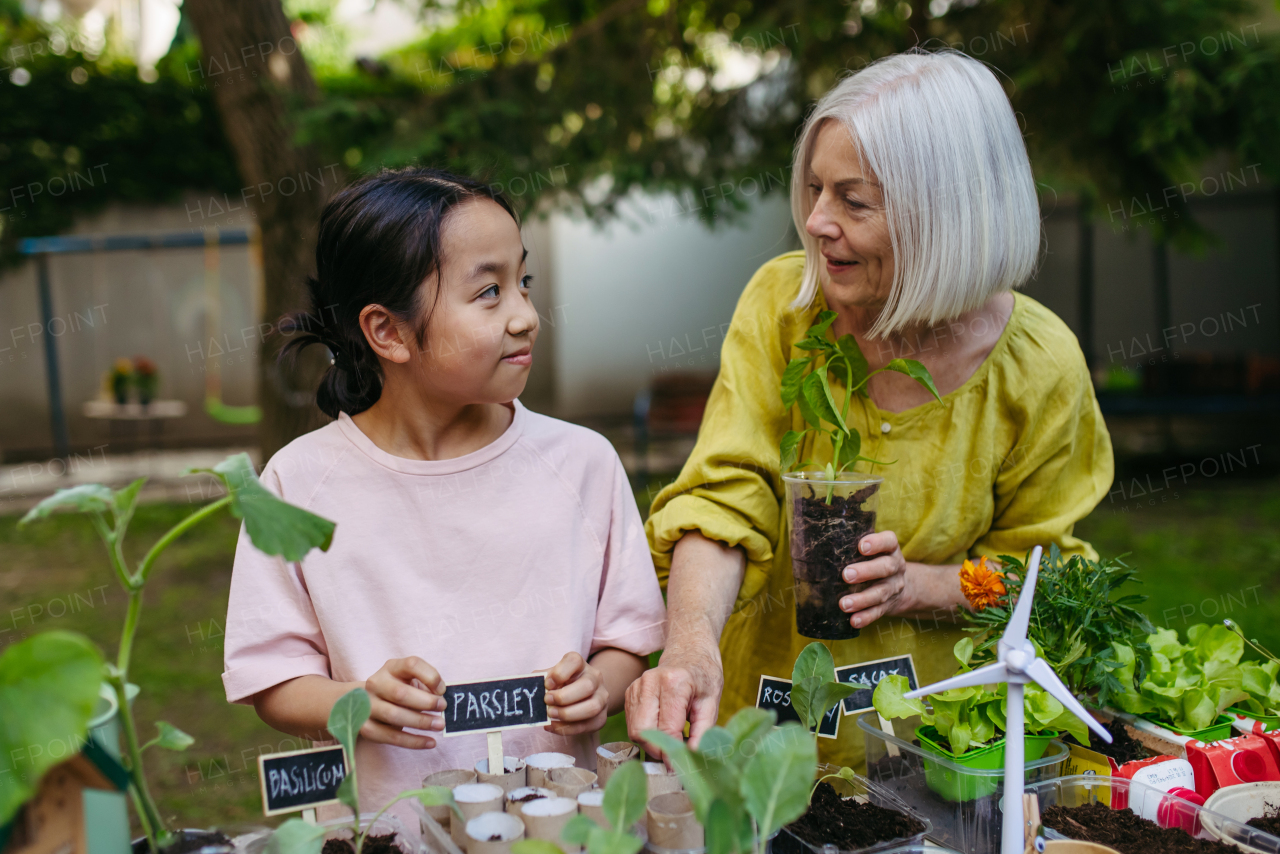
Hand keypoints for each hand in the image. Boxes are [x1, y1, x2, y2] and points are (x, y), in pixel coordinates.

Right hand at [359, 657, 445, 747]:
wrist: (366, 702)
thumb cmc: (398, 690)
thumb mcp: (411, 680)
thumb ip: (426, 685)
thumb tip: (440, 698)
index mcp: (391, 667)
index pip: (411, 664)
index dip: (430, 676)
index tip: (442, 690)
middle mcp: (376, 683)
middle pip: (400, 693)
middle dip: (426, 702)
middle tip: (442, 708)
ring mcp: (367, 705)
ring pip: (394, 716)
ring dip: (420, 722)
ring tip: (439, 725)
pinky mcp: (365, 727)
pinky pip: (390, 737)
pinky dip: (413, 741)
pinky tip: (430, 742)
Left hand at [544, 652, 607, 735]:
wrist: (584, 694)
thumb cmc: (562, 684)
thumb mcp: (552, 677)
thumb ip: (541, 680)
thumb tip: (532, 689)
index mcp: (580, 665)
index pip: (574, 661)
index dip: (559, 673)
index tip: (547, 684)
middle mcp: (595, 678)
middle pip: (587, 686)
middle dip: (564, 697)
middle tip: (547, 701)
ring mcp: (601, 698)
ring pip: (592, 707)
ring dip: (568, 714)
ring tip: (550, 715)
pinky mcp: (601, 717)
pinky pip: (588, 725)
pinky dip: (568, 729)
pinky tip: (552, 726)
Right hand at [624, 639, 722, 757]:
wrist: (689, 651)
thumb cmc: (703, 676)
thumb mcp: (712, 702)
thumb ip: (703, 731)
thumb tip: (694, 758)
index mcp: (674, 683)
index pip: (666, 730)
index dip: (673, 753)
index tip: (682, 766)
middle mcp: (650, 682)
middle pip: (643, 732)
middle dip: (658, 751)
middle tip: (676, 754)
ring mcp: (637, 686)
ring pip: (634, 730)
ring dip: (651, 743)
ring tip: (672, 739)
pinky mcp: (630, 692)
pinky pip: (632, 723)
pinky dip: (646, 733)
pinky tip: (662, 728)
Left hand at [841, 530, 909, 628]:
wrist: (904, 586)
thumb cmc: (873, 561)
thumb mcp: (869, 550)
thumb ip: (847, 545)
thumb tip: (804, 537)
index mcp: (890, 549)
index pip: (889, 541)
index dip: (877, 542)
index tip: (861, 546)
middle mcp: (895, 566)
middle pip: (885, 567)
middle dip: (866, 571)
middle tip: (846, 575)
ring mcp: (893, 587)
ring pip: (880, 593)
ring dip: (862, 599)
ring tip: (844, 604)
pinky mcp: (889, 605)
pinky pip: (878, 612)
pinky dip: (866, 617)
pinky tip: (853, 621)